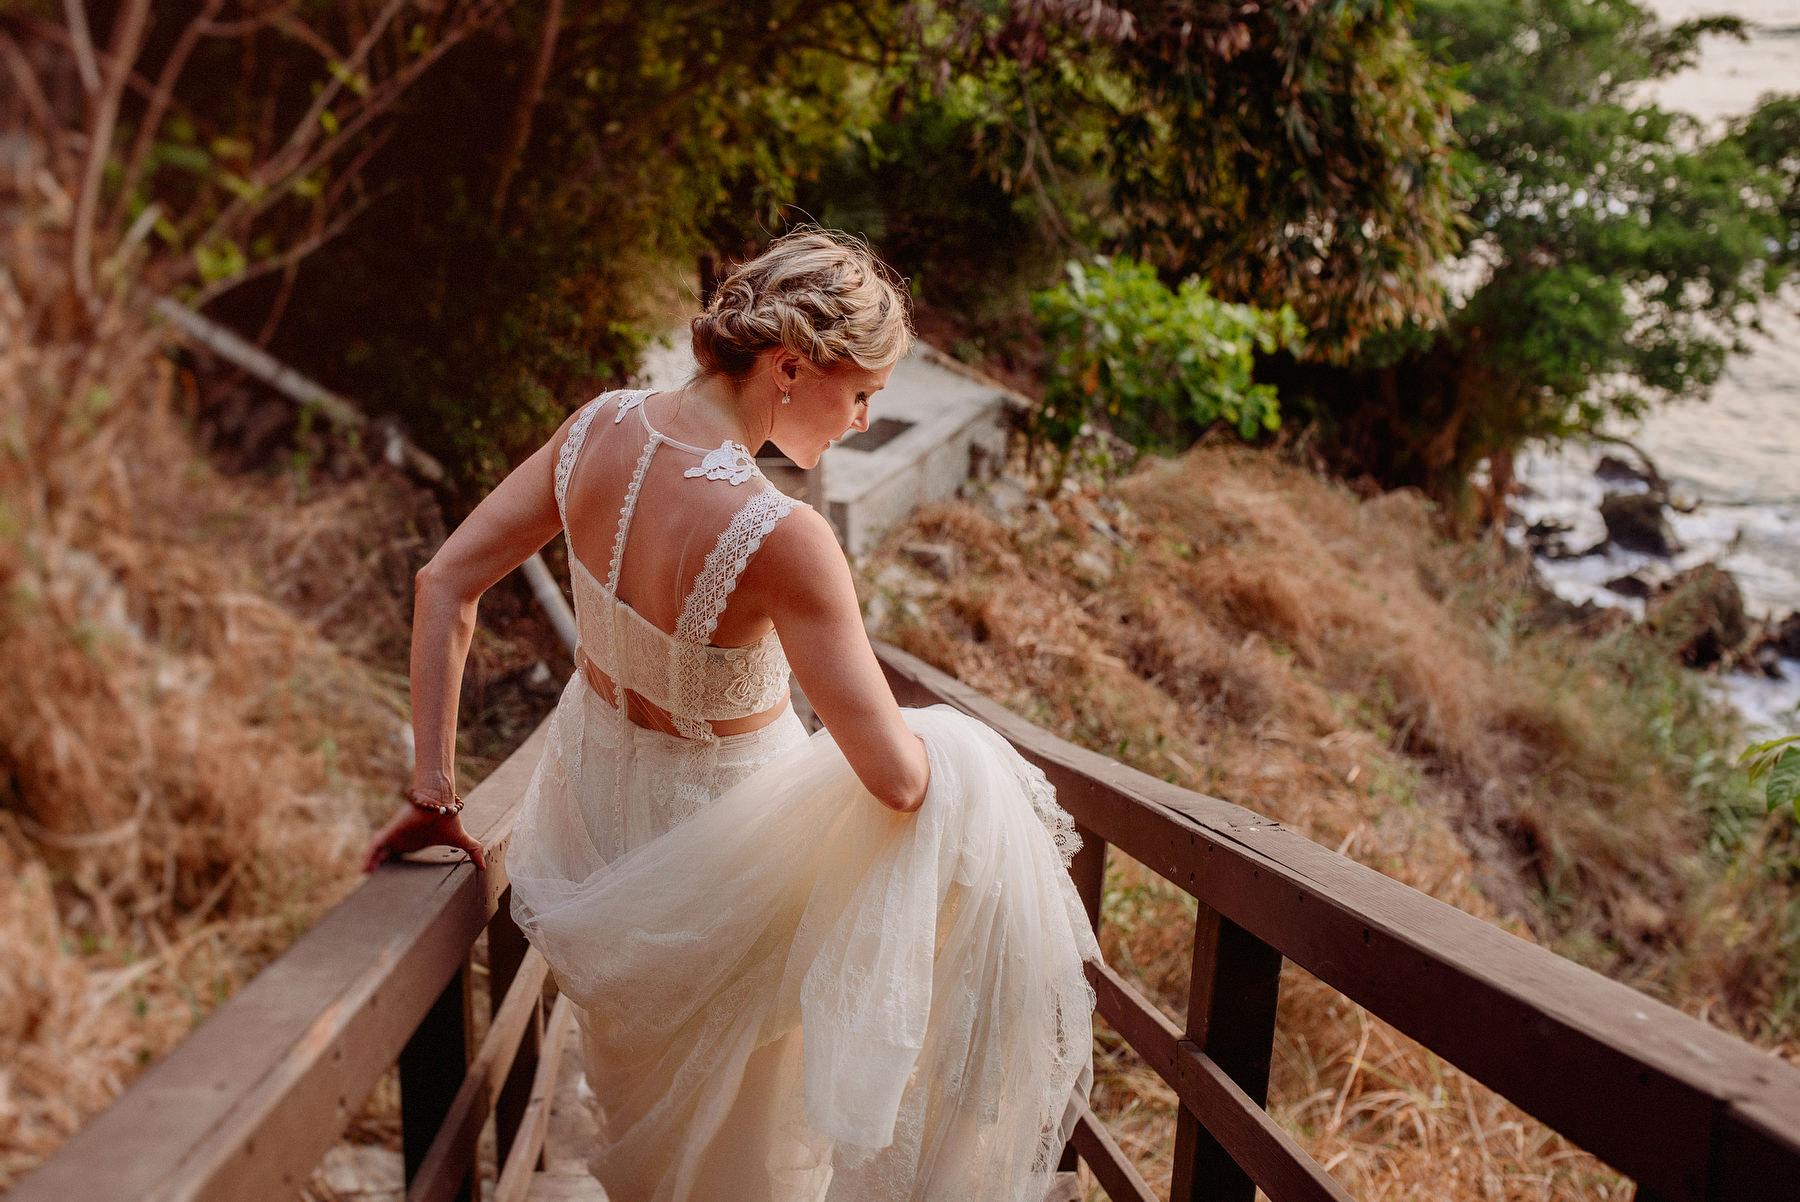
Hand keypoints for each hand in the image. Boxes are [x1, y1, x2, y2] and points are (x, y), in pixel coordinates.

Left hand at [362, 804, 487, 872]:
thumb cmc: (449, 819)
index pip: (399, 856)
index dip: (393, 866)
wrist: (441, 803)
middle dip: (378, 866)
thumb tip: (485, 866)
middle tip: (374, 883)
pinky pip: (375, 845)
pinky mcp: (391, 832)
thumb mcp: (460, 840)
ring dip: (371, 862)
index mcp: (414, 843)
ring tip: (367, 875)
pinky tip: (365, 868)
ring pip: (378, 852)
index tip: (389, 881)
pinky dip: (368, 856)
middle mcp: (403, 840)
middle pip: (385, 855)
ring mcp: (395, 837)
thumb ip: (473, 850)